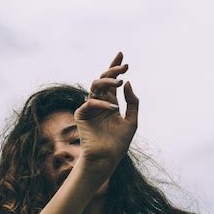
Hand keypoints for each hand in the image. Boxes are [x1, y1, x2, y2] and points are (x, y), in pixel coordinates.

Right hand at [74, 51, 138, 181]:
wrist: (107, 158)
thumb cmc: (119, 143)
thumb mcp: (132, 120)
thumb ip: (132, 102)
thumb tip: (127, 82)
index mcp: (110, 103)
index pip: (111, 82)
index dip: (115, 67)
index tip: (122, 55)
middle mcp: (99, 104)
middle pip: (102, 80)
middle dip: (112, 71)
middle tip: (124, 67)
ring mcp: (89, 109)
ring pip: (94, 86)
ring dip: (107, 81)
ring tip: (119, 82)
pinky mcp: (81, 115)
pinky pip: (90, 103)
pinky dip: (102, 104)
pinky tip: (112, 109)